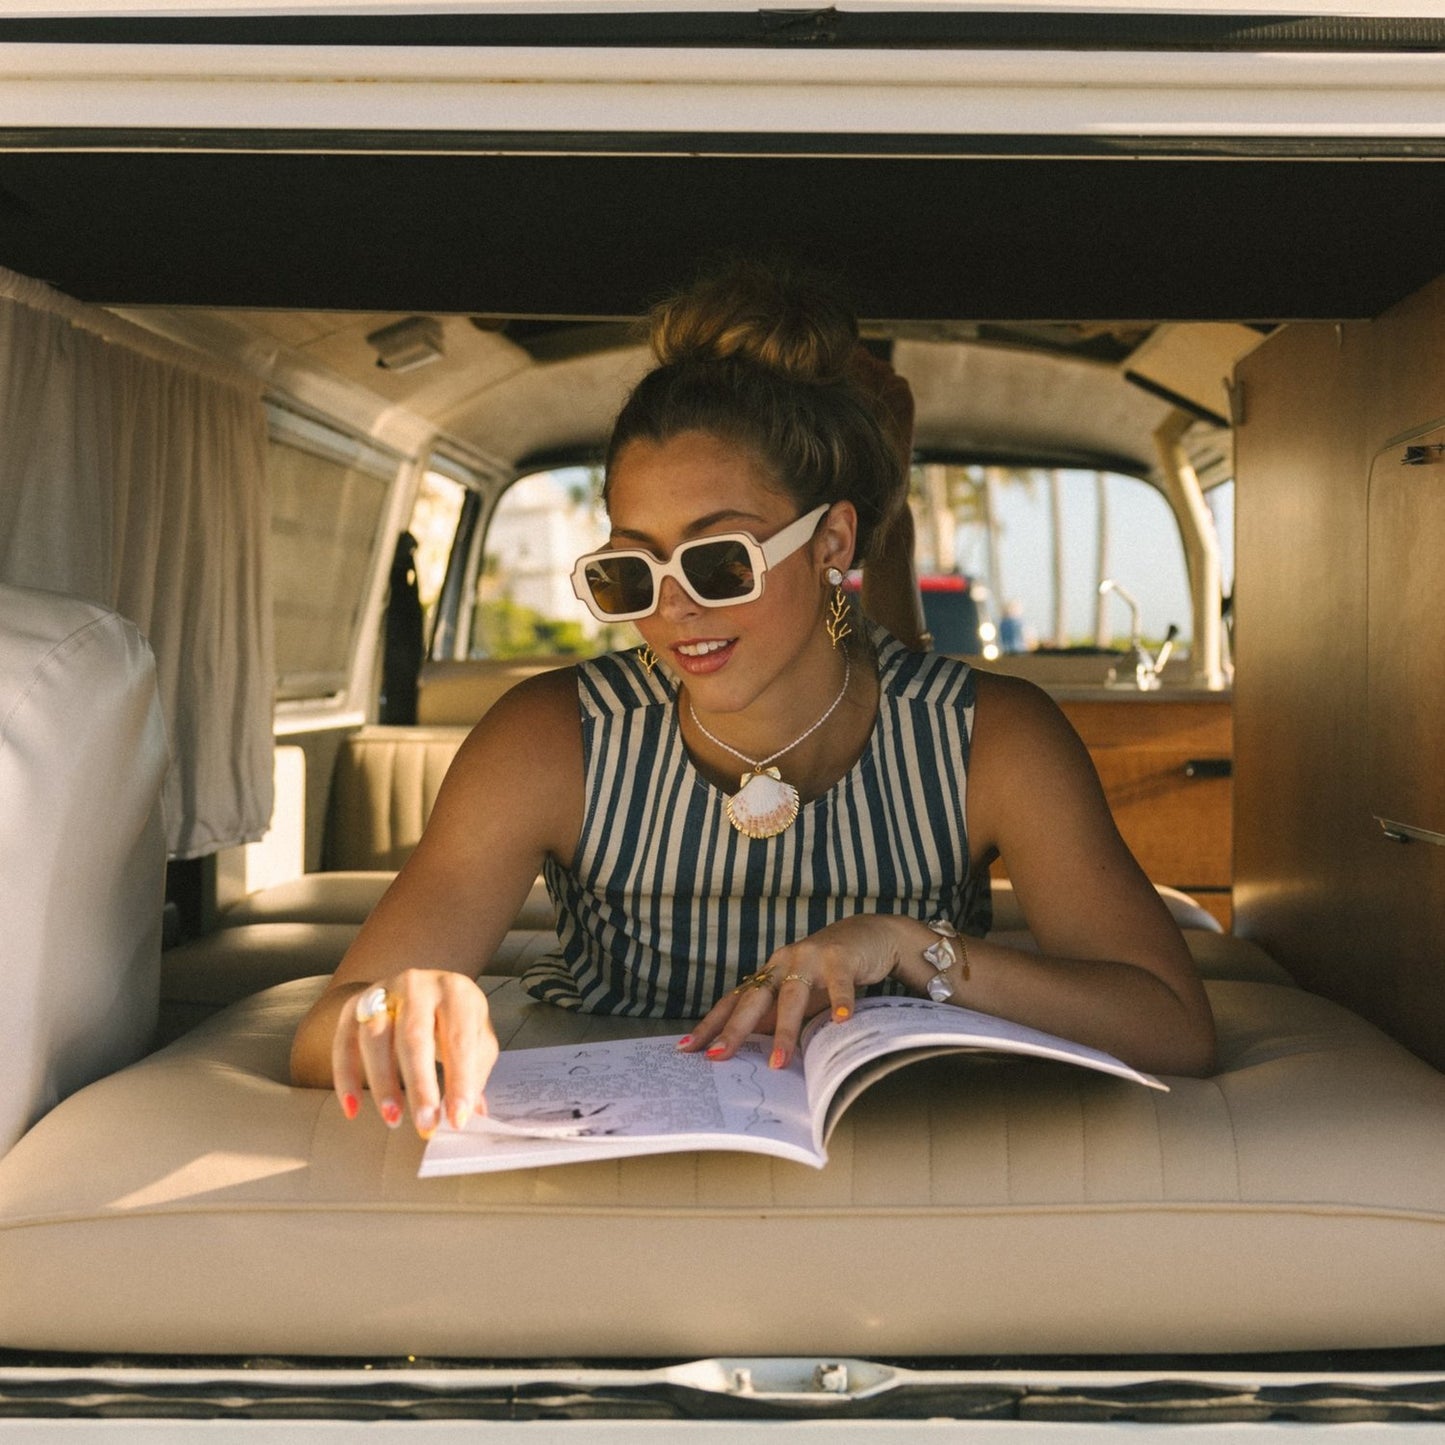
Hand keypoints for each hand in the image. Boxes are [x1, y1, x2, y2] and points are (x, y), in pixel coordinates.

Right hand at [331, 969, 498, 1137]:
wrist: (418, 989)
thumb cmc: (452, 1020)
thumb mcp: (476, 1037)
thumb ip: (475, 1073)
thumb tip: (472, 1116)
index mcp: (456, 992)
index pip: (459, 1038)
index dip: (460, 1080)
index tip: (458, 1118)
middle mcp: (417, 985)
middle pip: (414, 1035)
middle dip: (420, 1084)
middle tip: (425, 1124)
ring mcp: (382, 993)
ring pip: (375, 1038)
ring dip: (383, 1083)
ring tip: (394, 1119)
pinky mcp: (354, 1006)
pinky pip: (343, 1043)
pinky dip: (346, 1079)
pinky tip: (354, 1110)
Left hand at [679, 914, 916, 1068]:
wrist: (868, 935)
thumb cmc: (827, 972)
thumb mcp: (798, 994)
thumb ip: (776, 1017)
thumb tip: (748, 1053)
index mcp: (769, 974)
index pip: (733, 1001)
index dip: (711, 1024)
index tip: (687, 1048)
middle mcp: (783, 963)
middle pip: (754, 999)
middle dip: (734, 1029)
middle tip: (718, 1056)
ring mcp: (810, 959)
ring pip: (792, 996)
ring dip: (784, 1030)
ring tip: (778, 1062)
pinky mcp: (841, 958)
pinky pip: (839, 983)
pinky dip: (839, 1002)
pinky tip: (840, 1020)